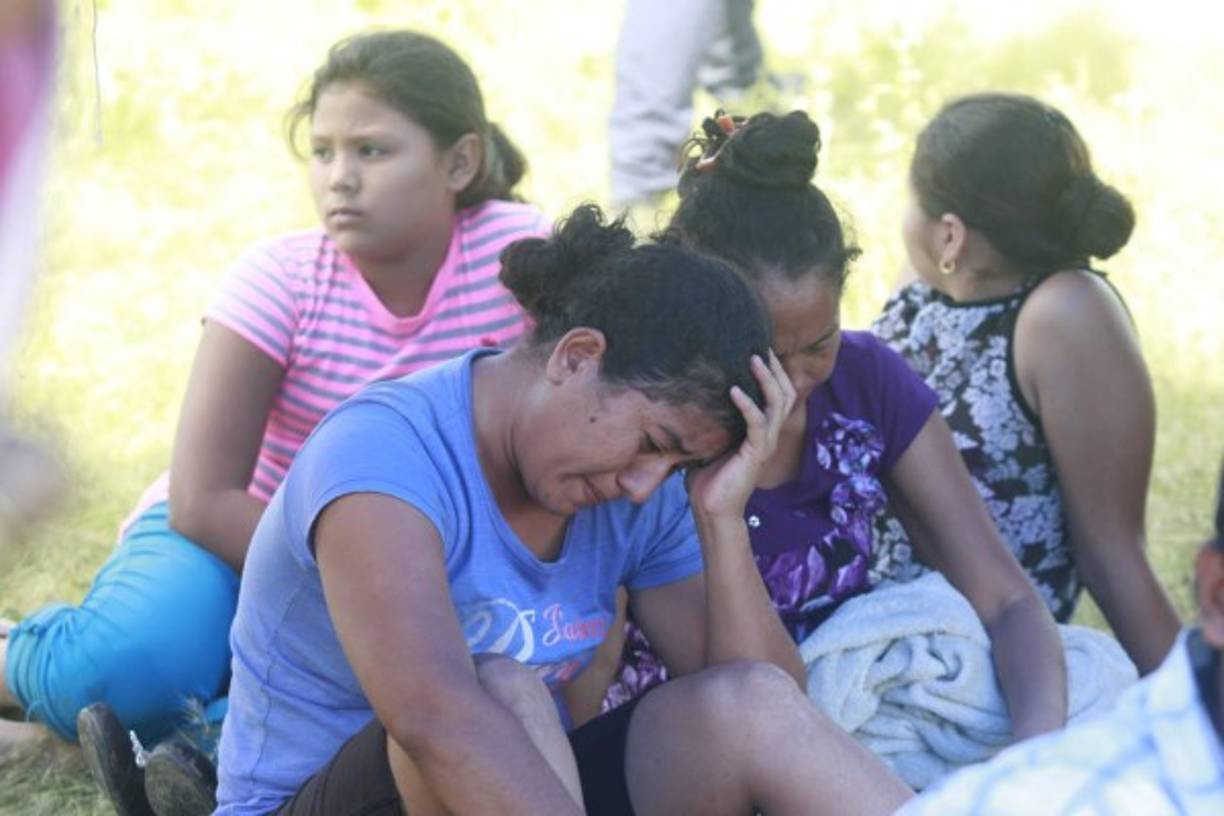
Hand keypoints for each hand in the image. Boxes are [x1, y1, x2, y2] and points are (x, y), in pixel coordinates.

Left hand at [686, 351, 795, 520]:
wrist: (711, 511)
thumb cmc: (706, 479)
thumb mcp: (708, 441)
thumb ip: (708, 421)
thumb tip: (687, 397)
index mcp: (760, 432)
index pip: (776, 395)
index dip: (772, 372)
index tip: (759, 349)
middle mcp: (768, 435)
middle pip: (784, 394)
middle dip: (775, 369)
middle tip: (762, 347)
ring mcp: (764, 445)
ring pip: (777, 404)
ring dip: (767, 380)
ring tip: (754, 359)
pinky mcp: (755, 454)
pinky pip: (757, 424)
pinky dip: (748, 405)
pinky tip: (734, 391)